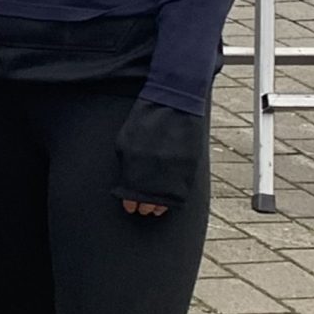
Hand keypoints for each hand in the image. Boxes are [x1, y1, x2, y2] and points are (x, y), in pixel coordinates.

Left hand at [114, 98, 203, 217]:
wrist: (173, 104)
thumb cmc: (145, 120)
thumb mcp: (125, 141)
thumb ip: (125, 164)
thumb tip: (125, 183)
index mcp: (134, 165)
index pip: (130, 194)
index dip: (130, 203)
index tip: (130, 207)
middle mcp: (152, 172)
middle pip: (147, 200)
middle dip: (144, 207)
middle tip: (143, 210)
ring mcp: (172, 172)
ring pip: (164, 200)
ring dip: (159, 206)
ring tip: (156, 209)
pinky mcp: (188, 169)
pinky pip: (181, 191)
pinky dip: (175, 198)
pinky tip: (170, 201)